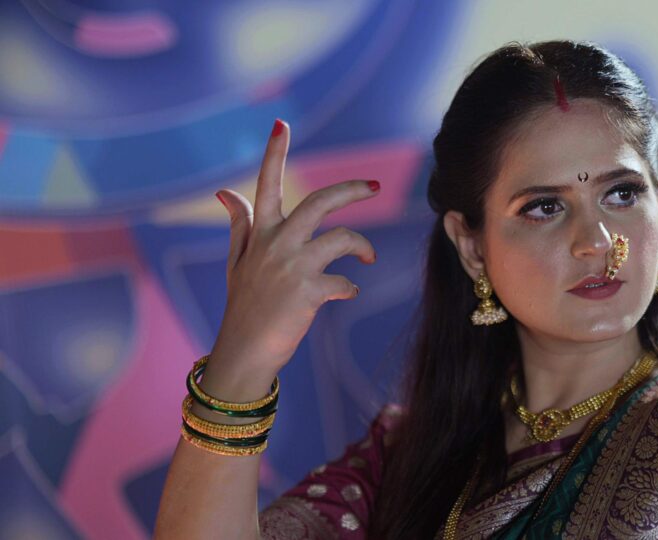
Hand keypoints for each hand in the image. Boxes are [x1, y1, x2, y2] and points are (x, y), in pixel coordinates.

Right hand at [209, 118, 378, 376]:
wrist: (244, 351)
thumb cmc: (244, 304)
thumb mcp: (237, 261)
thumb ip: (240, 224)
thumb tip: (224, 191)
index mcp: (261, 233)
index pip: (266, 184)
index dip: (274, 153)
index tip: (281, 123)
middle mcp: (276, 244)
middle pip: (319, 202)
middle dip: (351, 190)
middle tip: (375, 186)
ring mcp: (292, 268)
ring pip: (342, 238)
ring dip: (362, 246)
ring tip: (369, 256)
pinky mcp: (308, 293)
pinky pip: (345, 282)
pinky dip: (350, 287)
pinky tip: (347, 292)